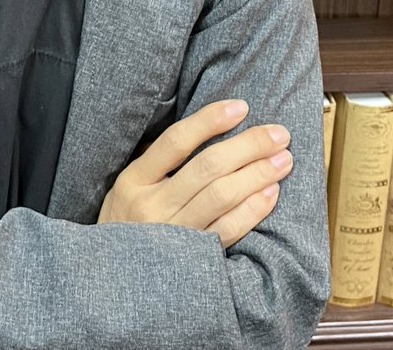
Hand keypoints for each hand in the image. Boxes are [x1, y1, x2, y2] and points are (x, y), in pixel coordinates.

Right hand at [97, 99, 291, 248]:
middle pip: (207, 168)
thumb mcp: (128, 188)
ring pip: (221, 197)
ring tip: (282, 159)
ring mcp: (172, 235)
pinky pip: (227, 232)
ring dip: (257, 175)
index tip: (240, 107)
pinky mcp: (192, 261)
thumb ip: (158, 164)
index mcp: (133, 180)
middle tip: (278, 134)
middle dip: (248, 146)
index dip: (209, 121)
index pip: (175, 142)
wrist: (109, 285)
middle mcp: (152, 206)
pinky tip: (270, 193)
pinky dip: (252, 211)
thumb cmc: (125, 226)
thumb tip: (207, 131)